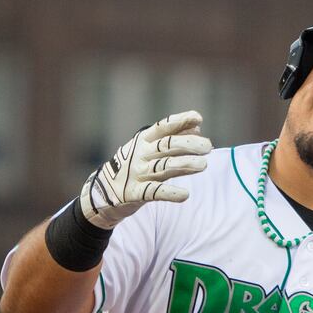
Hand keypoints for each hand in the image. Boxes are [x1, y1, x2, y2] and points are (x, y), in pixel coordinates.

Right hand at [79, 110, 211, 228]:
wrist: (104, 190)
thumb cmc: (136, 165)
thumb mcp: (150, 149)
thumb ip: (173, 140)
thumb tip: (197, 130)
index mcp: (144, 140)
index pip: (163, 127)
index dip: (180, 121)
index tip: (198, 118)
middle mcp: (140, 154)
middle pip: (167, 146)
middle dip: (189, 144)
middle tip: (208, 147)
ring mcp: (137, 173)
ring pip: (164, 167)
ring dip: (185, 165)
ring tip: (203, 165)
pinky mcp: (134, 193)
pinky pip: (154, 192)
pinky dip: (170, 193)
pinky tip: (185, 195)